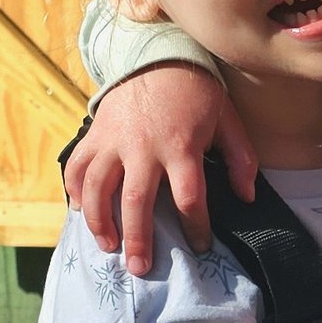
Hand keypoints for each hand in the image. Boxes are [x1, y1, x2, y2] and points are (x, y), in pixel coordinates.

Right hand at [64, 65, 254, 275]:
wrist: (156, 54)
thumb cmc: (197, 92)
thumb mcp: (227, 120)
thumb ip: (240, 159)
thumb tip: (247, 197)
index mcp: (181, 146)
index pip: (189, 197)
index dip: (195, 226)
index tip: (199, 246)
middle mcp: (143, 146)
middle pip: (136, 202)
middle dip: (138, 240)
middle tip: (139, 269)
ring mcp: (114, 140)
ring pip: (97, 188)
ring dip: (100, 222)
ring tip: (108, 247)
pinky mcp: (94, 133)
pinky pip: (77, 167)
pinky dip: (74, 191)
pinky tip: (81, 213)